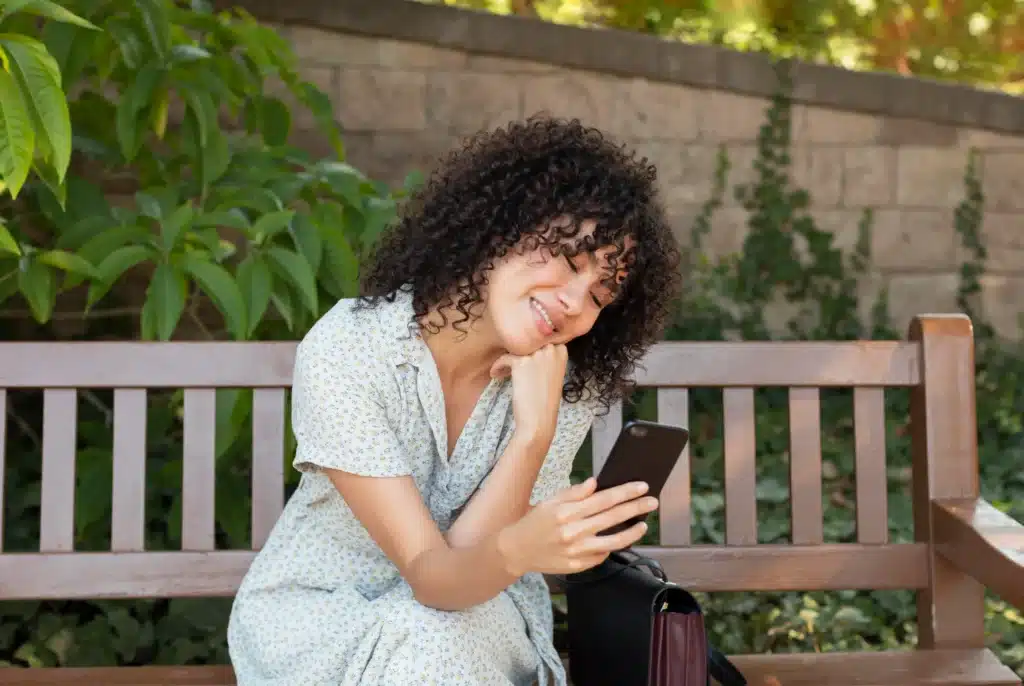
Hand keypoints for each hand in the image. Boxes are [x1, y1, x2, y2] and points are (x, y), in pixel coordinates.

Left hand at [490, 344, 567, 441]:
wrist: (538, 421)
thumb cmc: (545, 401)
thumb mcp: (553, 374)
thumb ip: (546, 359)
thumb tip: (529, 349)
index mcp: (562, 352)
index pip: (542, 340)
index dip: (531, 351)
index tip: (525, 362)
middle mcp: (551, 350)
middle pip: (528, 343)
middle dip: (519, 354)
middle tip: (513, 367)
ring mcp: (536, 355)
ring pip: (515, 350)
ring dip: (507, 361)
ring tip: (504, 372)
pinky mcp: (521, 363)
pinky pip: (504, 358)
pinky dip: (498, 366)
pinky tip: (496, 375)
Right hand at [496, 477, 657, 575]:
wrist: (517, 550)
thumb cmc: (535, 522)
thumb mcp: (550, 501)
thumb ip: (574, 493)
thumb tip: (595, 483)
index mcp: (567, 512)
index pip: (603, 499)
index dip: (625, 492)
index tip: (642, 487)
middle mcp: (573, 532)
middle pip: (612, 518)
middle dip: (635, 508)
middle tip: (652, 502)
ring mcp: (577, 552)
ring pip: (613, 542)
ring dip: (632, 532)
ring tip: (643, 524)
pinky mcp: (578, 566)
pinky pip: (601, 556)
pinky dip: (613, 547)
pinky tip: (620, 540)